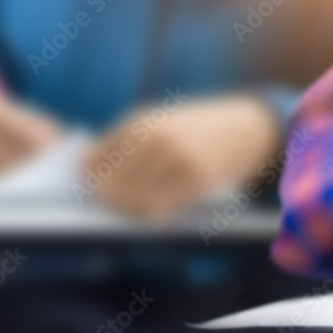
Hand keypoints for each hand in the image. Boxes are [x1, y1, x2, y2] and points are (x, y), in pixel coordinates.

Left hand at [84, 94, 280, 217]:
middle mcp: (156, 138)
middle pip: (112, 182)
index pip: (97, 158)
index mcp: (143, 121)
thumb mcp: (161, 120)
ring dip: (130, 208)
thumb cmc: (199, 127)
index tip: (94, 186)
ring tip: (137, 206)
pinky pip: (160, 206)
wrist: (247, 127)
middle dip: (109, 198)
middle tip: (115, 204)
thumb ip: (126, 139)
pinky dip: (153, 212)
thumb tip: (84, 163)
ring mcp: (177, 158)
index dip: (91, 178)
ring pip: (134, 198)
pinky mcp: (197, 178)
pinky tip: (157, 209)